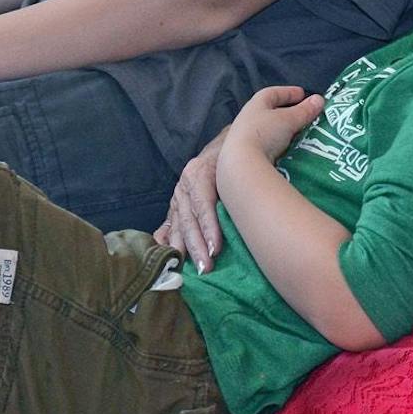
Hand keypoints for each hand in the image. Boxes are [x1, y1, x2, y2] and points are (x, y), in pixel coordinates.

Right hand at [154, 127, 227, 272]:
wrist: (227, 144)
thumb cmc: (237, 157)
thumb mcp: (237, 164)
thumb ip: (237, 183)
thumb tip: (248, 210)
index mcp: (198, 173)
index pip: (203, 205)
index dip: (209, 228)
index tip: (216, 250)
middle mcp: (184, 185)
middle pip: (189, 219)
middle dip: (196, 245)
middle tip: (205, 268)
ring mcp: (178, 195)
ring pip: (178, 224)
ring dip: (182, 248)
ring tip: (186, 268)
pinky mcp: (176, 205)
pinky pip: (168, 224)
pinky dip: (165, 239)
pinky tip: (163, 251)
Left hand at [222, 86, 324, 164]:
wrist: (242, 166)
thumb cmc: (264, 134)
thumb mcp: (288, 120)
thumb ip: (303, 111)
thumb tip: (319, 100)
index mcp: (254, 106)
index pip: (271, 93)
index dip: (288, 92)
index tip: (302, 94)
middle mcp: (246, 120)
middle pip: (268, 112)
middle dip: (286, 112)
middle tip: (302, 115)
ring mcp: (244, 139)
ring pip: (267, 131)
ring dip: (281, 131)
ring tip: (298, 135)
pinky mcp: (246, 156)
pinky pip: (266, 147)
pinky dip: (277, 146)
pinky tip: (288, 152)